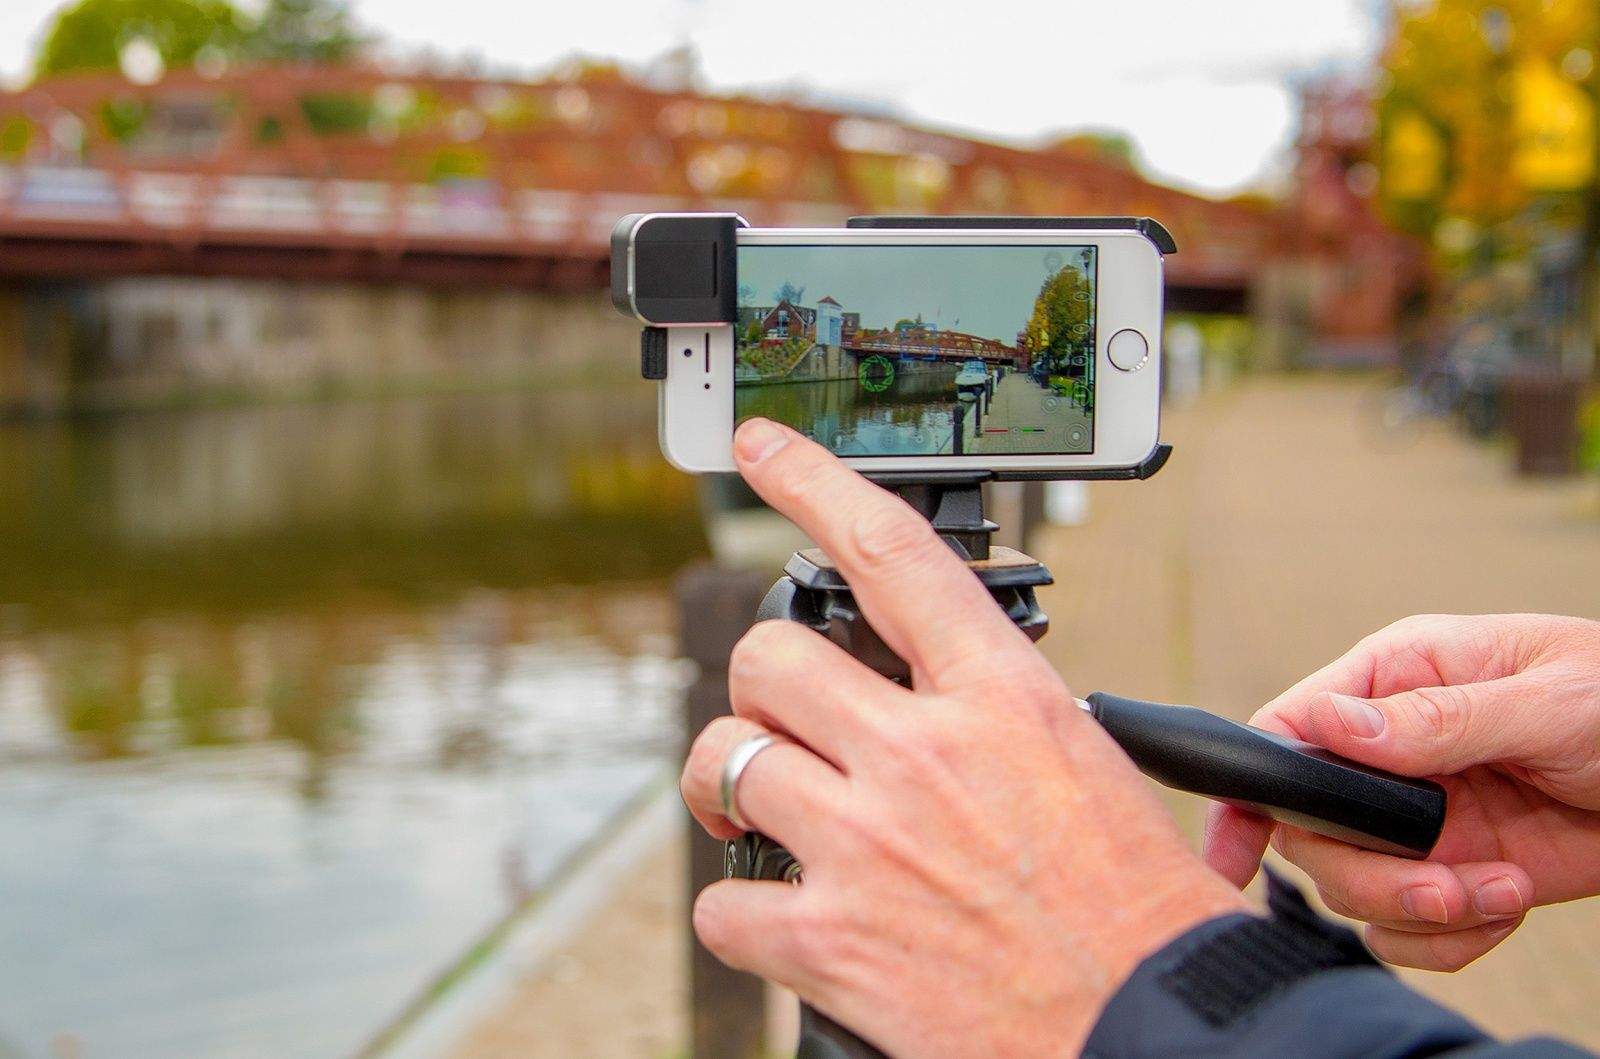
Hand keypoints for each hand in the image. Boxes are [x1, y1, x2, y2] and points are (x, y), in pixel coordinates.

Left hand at [680, 419, 1248, 1057]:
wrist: (1155, 1035)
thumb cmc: (1141, 918)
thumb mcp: (1093, 774)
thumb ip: (1000, 721)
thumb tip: (942, 705)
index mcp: (1003, 701)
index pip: (891, 552)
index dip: (812, 481)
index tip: (761, 449)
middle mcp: (924, 756)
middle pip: (772, 656)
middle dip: (763, 687)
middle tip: (783, 722)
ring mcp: (868, 845)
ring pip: (726, 757)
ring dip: (729, 782)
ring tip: (753, 809)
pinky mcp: (831, 942)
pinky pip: (723, 904)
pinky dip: (740, 915)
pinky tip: (782, 920)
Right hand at [1205, 613, 1599, 970]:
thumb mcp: (1548, 697)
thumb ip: (1439, 715)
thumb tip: (1335, 726)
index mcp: (1397, 678)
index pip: (1291, 728)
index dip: (1248, 786)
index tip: (1231, 849)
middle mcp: (1393, 750)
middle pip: (1313, 829)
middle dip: (1370, 874)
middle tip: (1443, 890)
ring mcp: (1420, 816)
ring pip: (1354, 886)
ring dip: (1423, 910)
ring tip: (1500, 892)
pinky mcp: (1455, 869)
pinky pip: (1408, 927)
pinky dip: (1450, 939)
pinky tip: (1506, 905)